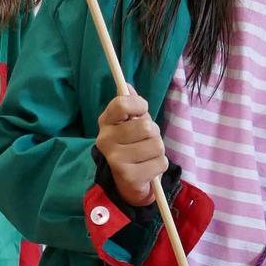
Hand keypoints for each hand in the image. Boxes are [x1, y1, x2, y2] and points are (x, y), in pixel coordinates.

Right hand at [96, 85, 166, 205]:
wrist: (127, 181)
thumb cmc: (132, 144)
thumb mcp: (130, 123)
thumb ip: (131, 105)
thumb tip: (127, 85)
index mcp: (105, 122)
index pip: (121, 104)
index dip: (139, 104)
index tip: (142, 110)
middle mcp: (105, 140)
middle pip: (146, 126)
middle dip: (154, 132)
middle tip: (145, 140)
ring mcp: (115, 160)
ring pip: (156, 145)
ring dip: (158, 150)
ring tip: (147, 155)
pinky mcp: (129, 177)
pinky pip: (160, 163)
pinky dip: (160, 165)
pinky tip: (148, 168)